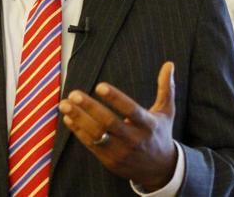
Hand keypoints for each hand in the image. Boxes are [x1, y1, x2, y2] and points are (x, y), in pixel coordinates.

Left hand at [59, 61, 177, 191]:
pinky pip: (91, 145)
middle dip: (89, 108)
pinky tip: (68, 118)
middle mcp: (134, 139)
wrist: (160, 171)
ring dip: (78, 119)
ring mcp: (120, 152)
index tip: (100, 86)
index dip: (115, 98)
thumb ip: (166, 88)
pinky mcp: (110, 160)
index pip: (130, 110)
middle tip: (74, 93)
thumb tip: (169, 63)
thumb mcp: (166, 112)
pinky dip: (78, 131)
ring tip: (64, 104)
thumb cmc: (160, 134)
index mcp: (148, 124)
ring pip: (96, 134)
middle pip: (109, 123)